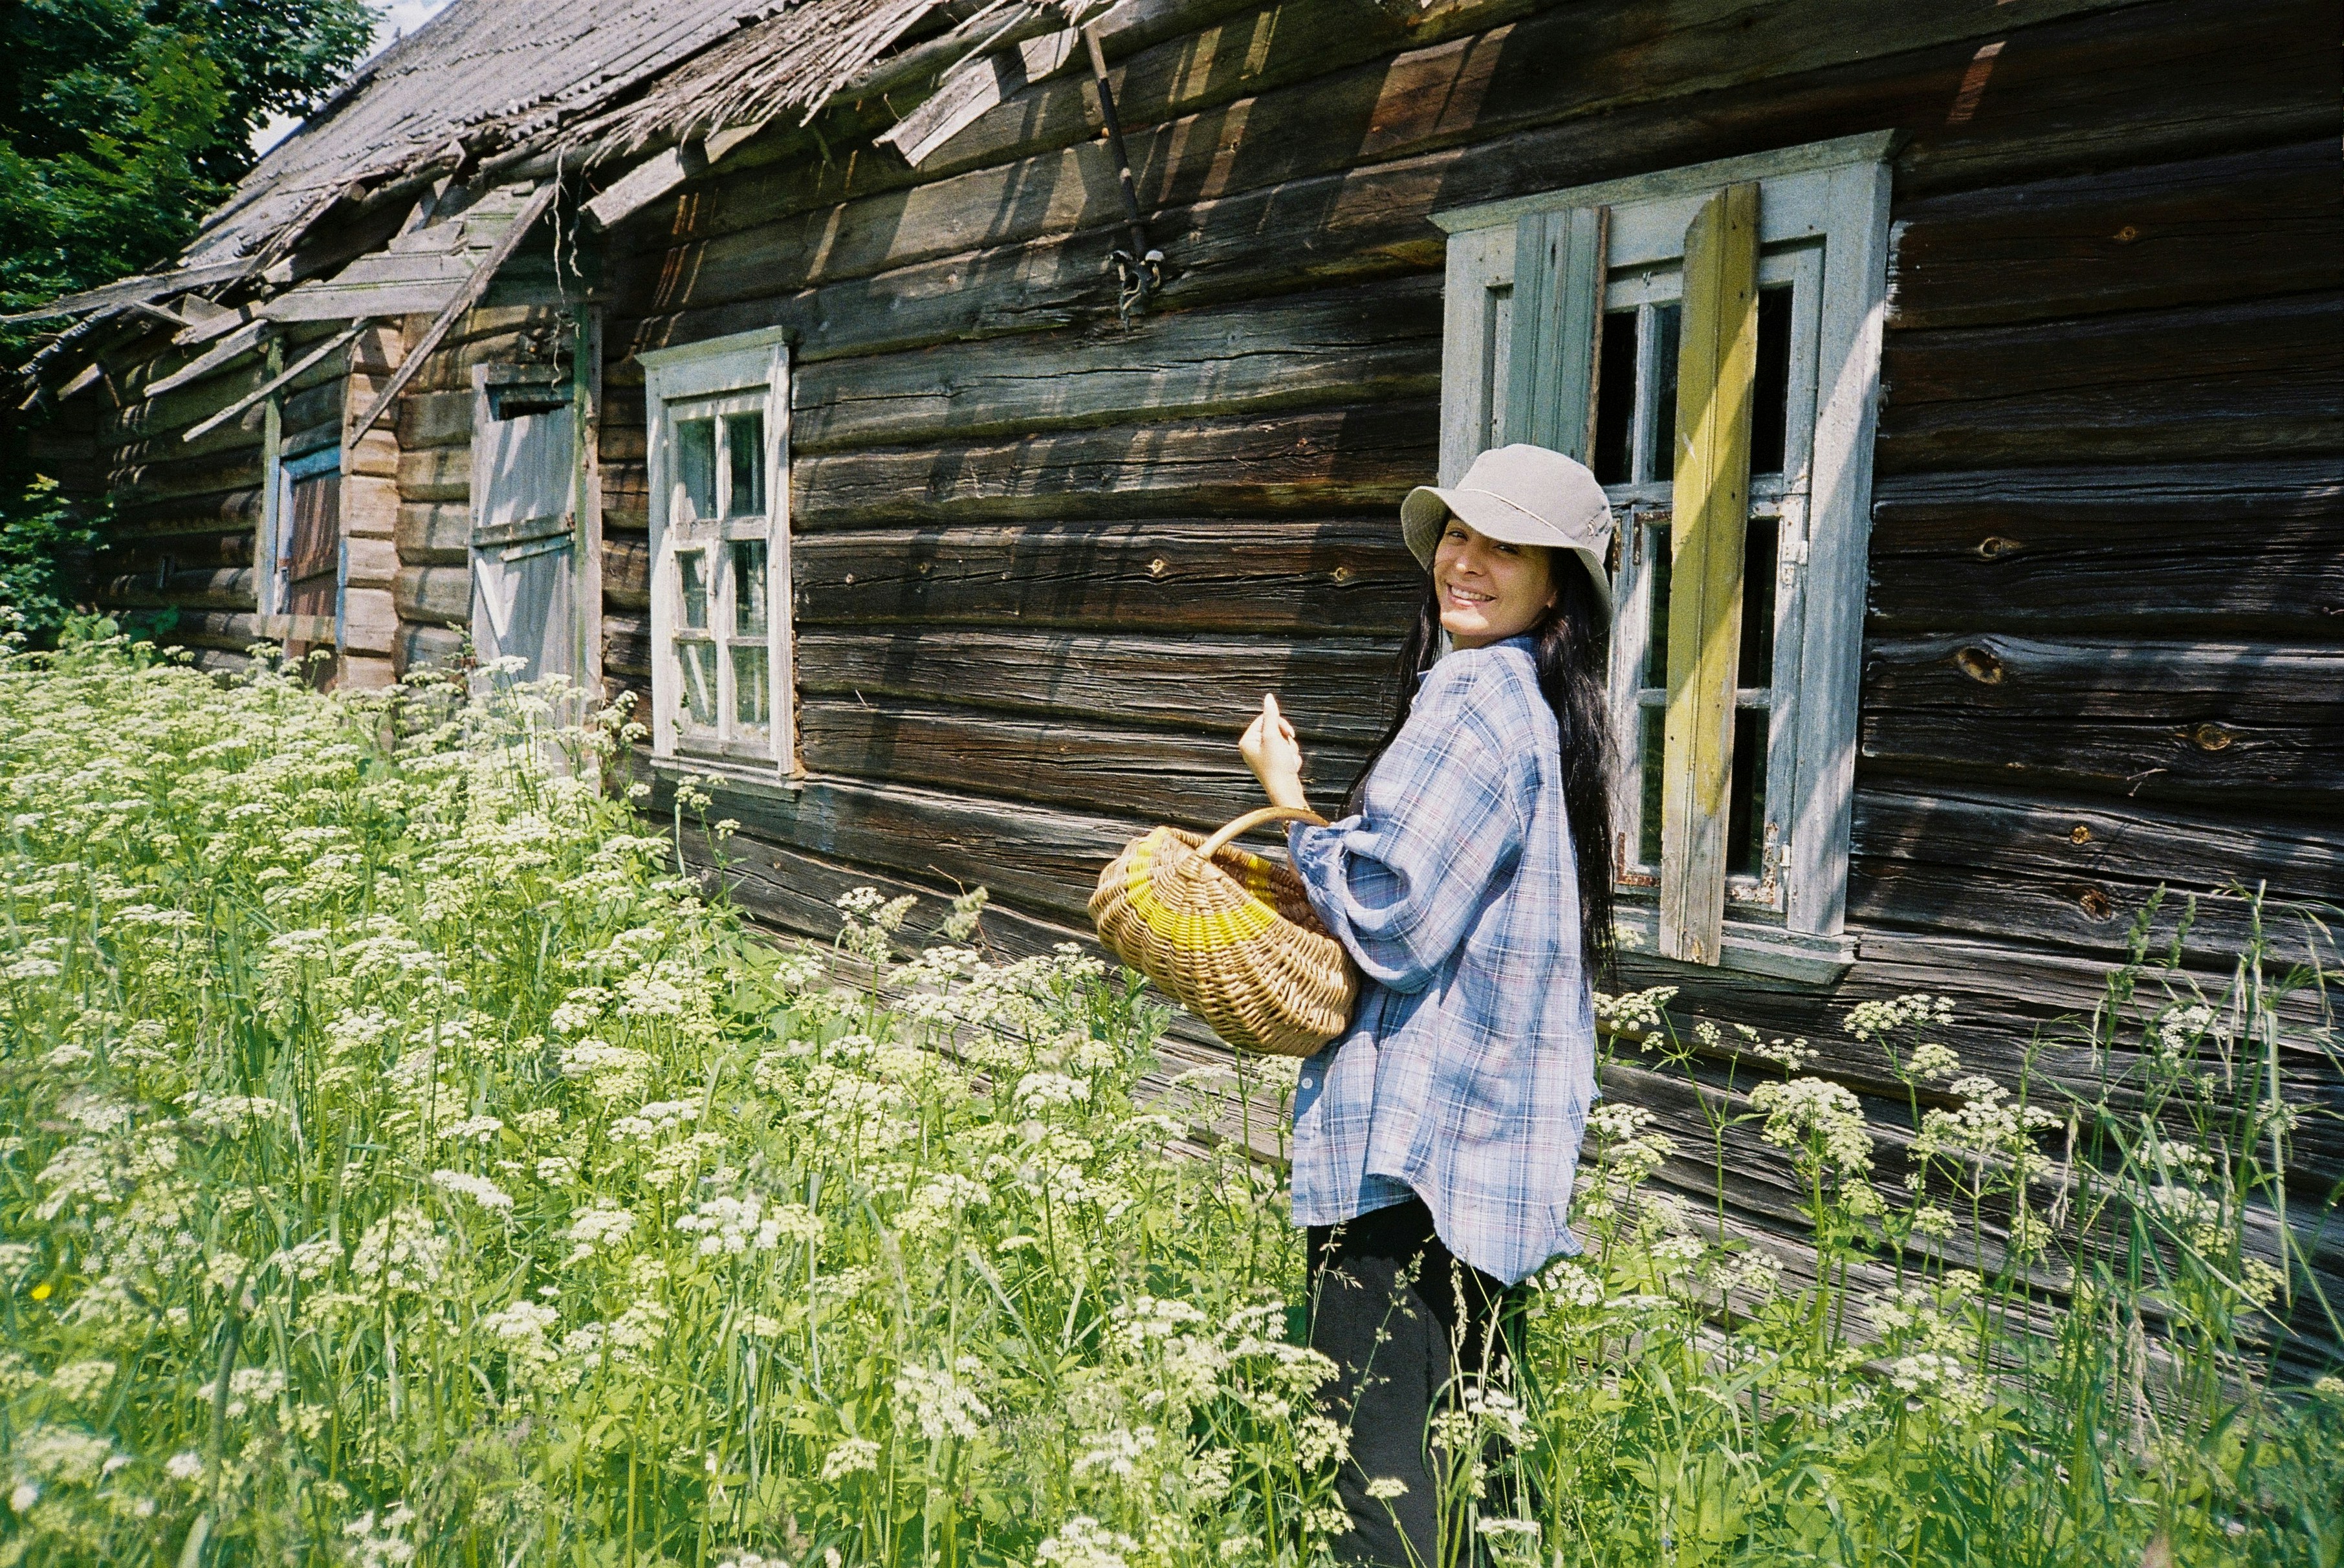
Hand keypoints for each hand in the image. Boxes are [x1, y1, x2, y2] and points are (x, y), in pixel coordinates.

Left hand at [1240, 693, 1309, 810]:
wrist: (1286, 791)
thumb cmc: (1276, 766)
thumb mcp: (1273, 737)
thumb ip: (1271, 715)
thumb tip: (1269, 697)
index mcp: (1247, 741)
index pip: (1265, 719)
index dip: (1279, 724)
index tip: (1288, 734)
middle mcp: (1253, 748)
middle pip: (1275, 729)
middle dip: (1286, 739)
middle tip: (1287, 750)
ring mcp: (1264, 756)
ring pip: (1284, 740)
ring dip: (1290, 749)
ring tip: (1288, 761)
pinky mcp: (1274, 763)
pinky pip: (1286, 752)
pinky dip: (1291, 758)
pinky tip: (1290, 767)